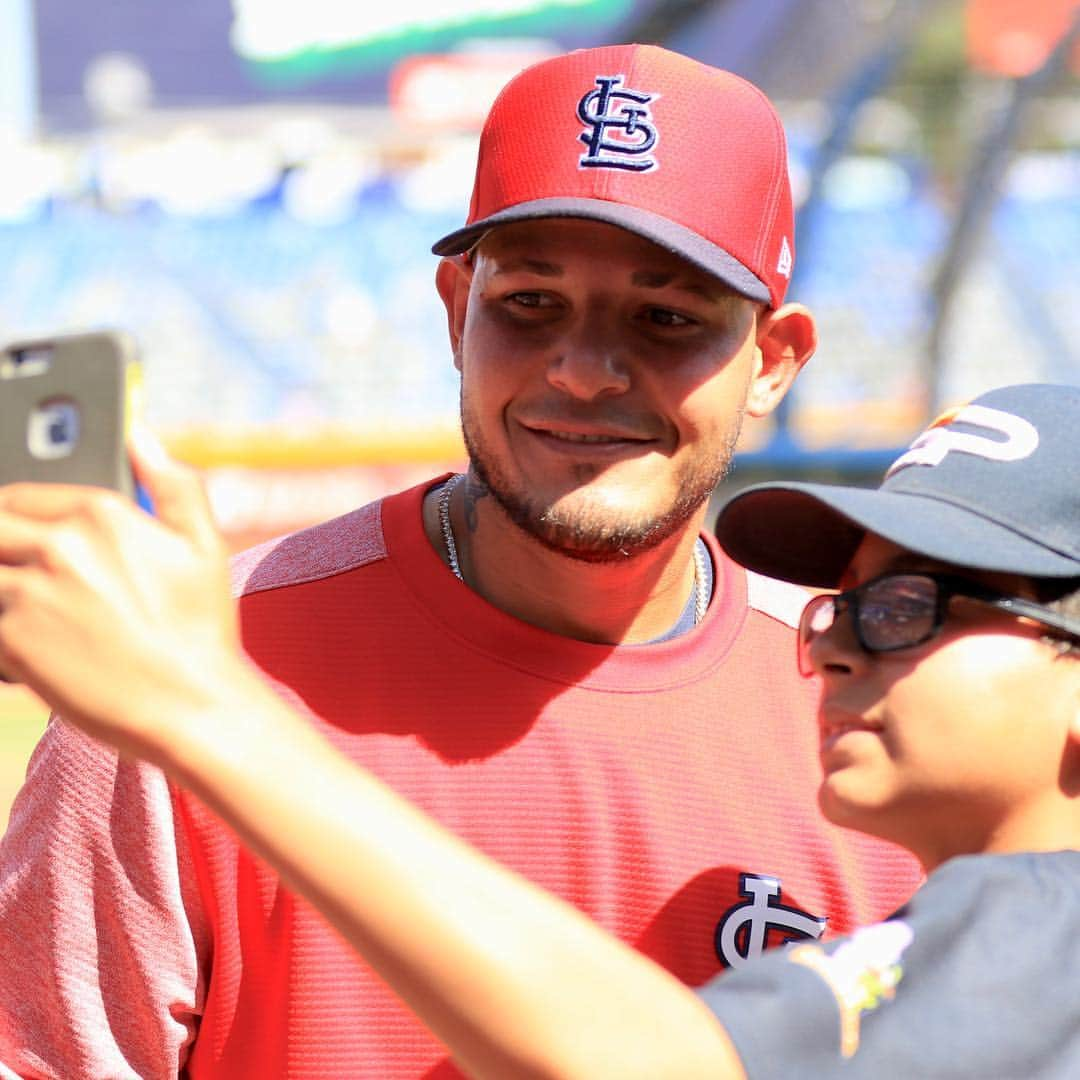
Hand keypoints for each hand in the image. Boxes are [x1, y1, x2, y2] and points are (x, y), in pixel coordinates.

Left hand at [0, 427, 244, 758]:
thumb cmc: (200, 627)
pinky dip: (4, 641)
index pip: (19, 496)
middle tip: (26, 577)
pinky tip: (39, 657)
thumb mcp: (202, 545)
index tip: (19, 539)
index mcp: (100, 513)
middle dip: (1, 549)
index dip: (14, 518)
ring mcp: (28, 592)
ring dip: (5, 596)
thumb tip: (140, 434)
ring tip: (41, 619)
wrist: (190, 704)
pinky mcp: (10, 639)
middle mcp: (58, 544)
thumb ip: (171, 482)